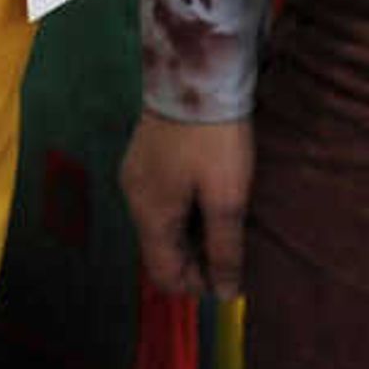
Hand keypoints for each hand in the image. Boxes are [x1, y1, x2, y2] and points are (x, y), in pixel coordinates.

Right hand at [121, 110, 252, 301]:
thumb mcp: (227, 198)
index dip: (197, 286)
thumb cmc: (214, 141)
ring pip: (160, 227)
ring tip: (227, 223)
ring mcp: (135, 176)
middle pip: (160, 252)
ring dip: (191, 235)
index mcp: (151, 215)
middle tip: (235, 248)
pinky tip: (208, 197)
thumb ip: (225, 249)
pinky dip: (183, 212)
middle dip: (196, 260)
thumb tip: (225, 293)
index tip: (230, 275)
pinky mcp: (143, 158)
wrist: (193, 74)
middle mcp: (134, 200)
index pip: (163, 275)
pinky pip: (160, 203)